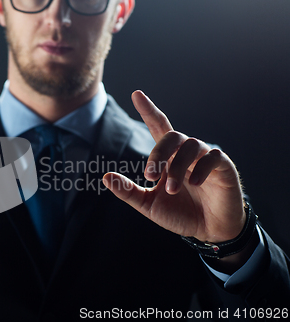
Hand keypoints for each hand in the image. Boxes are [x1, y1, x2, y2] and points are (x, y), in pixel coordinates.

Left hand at [103, 91, 244, 244]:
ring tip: (170, 190)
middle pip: (172, 135)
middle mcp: (186, 152)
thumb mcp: (149, 205)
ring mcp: (206, 157)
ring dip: (177, 167)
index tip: (136, 94)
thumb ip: (128, 191)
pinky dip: (201, 169)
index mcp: (168, 157)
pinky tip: (194, 184)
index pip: (158, 127)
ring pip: (191, 145)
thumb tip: (105, 177)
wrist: (209, 231)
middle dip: (158, 154)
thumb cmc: (180, 214)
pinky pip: (213, 157)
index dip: (148, 110)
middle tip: (149, 176)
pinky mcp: (224, 166)